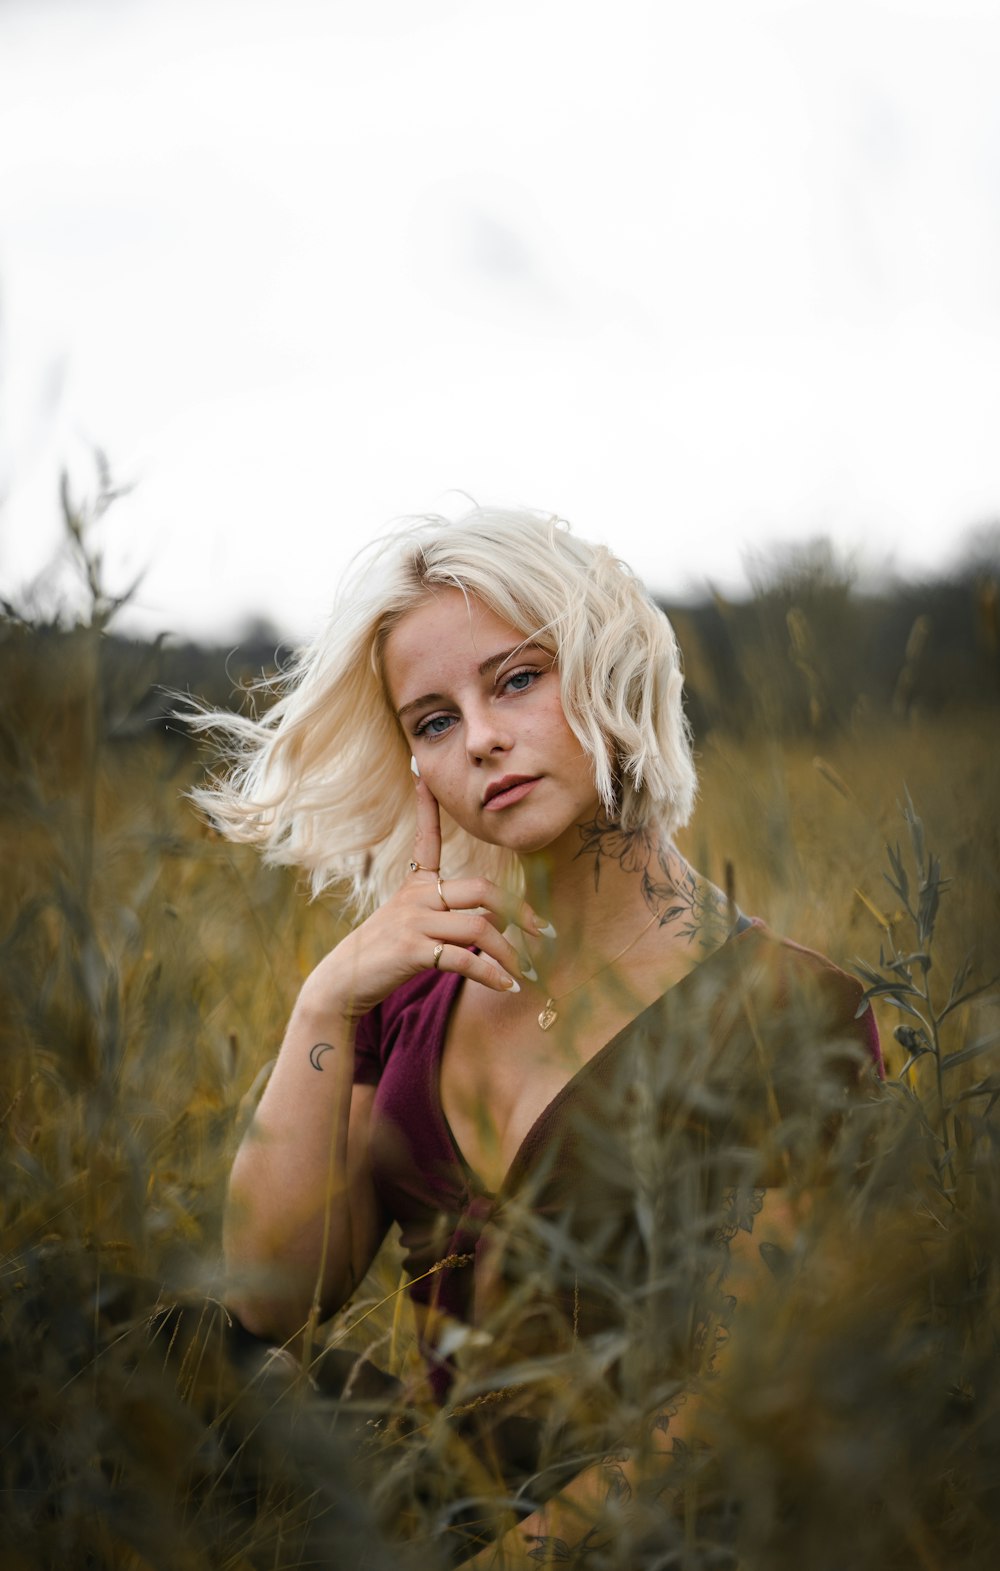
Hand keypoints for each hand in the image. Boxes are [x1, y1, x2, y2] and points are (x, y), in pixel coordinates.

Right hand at [299, 774, 541, 1021]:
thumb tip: (500, 919)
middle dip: (519, 911)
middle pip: (482, 890)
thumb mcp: (415, 925)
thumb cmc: (384, 954)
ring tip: (525, 973)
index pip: (426, 839)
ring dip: (510, 954)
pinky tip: (506, 986)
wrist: (342, 981)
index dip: (427, 806)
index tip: (422, 773)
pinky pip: (464, 960)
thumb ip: (453, 917)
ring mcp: (414, 922)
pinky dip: (491, 975)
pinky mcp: (412, 950)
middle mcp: (416, 897)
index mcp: (416, 885)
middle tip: (541, 932)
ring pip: (480, 928)